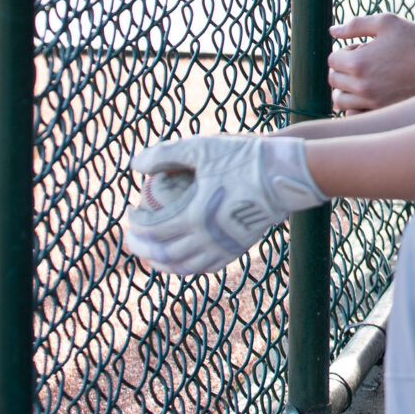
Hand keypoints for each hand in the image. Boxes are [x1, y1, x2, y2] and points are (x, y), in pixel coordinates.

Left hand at [124, 135, 324, 276]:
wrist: (284, 173)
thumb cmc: (241, 156)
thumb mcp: (200, 147)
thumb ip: (163, 154)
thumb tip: (135, 164)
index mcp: (194, 215)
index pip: (152, 230)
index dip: (135, 224)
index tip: (131, 212)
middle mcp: (207, 238)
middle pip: (163, 254)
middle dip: (141, 248)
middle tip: (131, 237)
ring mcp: (224, 247)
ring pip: (184, 266)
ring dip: (161, 262)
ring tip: (151, 253)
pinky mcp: (238, 248)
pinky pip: (206, 266)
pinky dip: (187, 266)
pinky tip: (182, 256)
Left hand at [328, 16, 414, 113]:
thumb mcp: (386, 22)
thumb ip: (355, 24)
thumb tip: (332, 32)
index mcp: (358, 62)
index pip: (333, 59)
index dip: (345, 52)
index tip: (360, 48)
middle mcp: (361, 86)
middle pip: (334, 80)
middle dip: (343, 70)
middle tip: (361, 63)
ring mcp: (372, 102)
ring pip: (340, 101)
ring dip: (345, 89)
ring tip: (362, 79)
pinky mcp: (383, 113)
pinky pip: (355, 115)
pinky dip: (353, 107)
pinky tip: (366, 96)